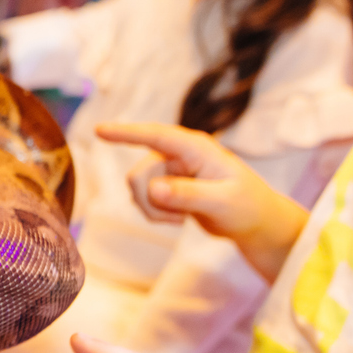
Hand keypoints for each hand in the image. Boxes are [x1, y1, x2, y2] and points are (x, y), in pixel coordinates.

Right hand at [95, 122, 308, 282]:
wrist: (253, 222)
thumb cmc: (246, 206)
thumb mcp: (222, 202)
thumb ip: (187, 195)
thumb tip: (152, 189)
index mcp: (197, 148)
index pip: (156, 136)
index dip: (127, 133)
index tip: (99, 130)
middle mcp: (179, 154)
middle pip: (139, 174)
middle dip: (149, 201)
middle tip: (175, 219)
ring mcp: (171, 169)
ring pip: (138, 189)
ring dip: (154, 210)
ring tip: (181, 219)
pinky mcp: (166, 184)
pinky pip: (142, 199)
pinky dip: (155, 214)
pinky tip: (179, 218)